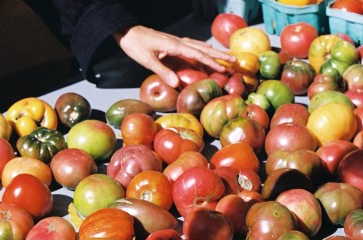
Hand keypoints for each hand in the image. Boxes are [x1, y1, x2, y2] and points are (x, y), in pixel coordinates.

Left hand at [114, 25, 234, 87]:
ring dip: (213, 52)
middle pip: (203, 48)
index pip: (197, 54)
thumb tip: (177, 83)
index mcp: (175, 45)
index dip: (211, 62)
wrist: (128, 32)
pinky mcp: (173, 44)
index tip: (223, 68)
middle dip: (219, 55)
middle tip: (234, 60)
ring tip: (226, 57)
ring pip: (199, 46)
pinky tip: (205, 54)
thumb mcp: (147, 60)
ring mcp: (177, 42)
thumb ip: (162, 71)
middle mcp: (179, 42)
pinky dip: (202, 51)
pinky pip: (192, 47)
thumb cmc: (136, 45)